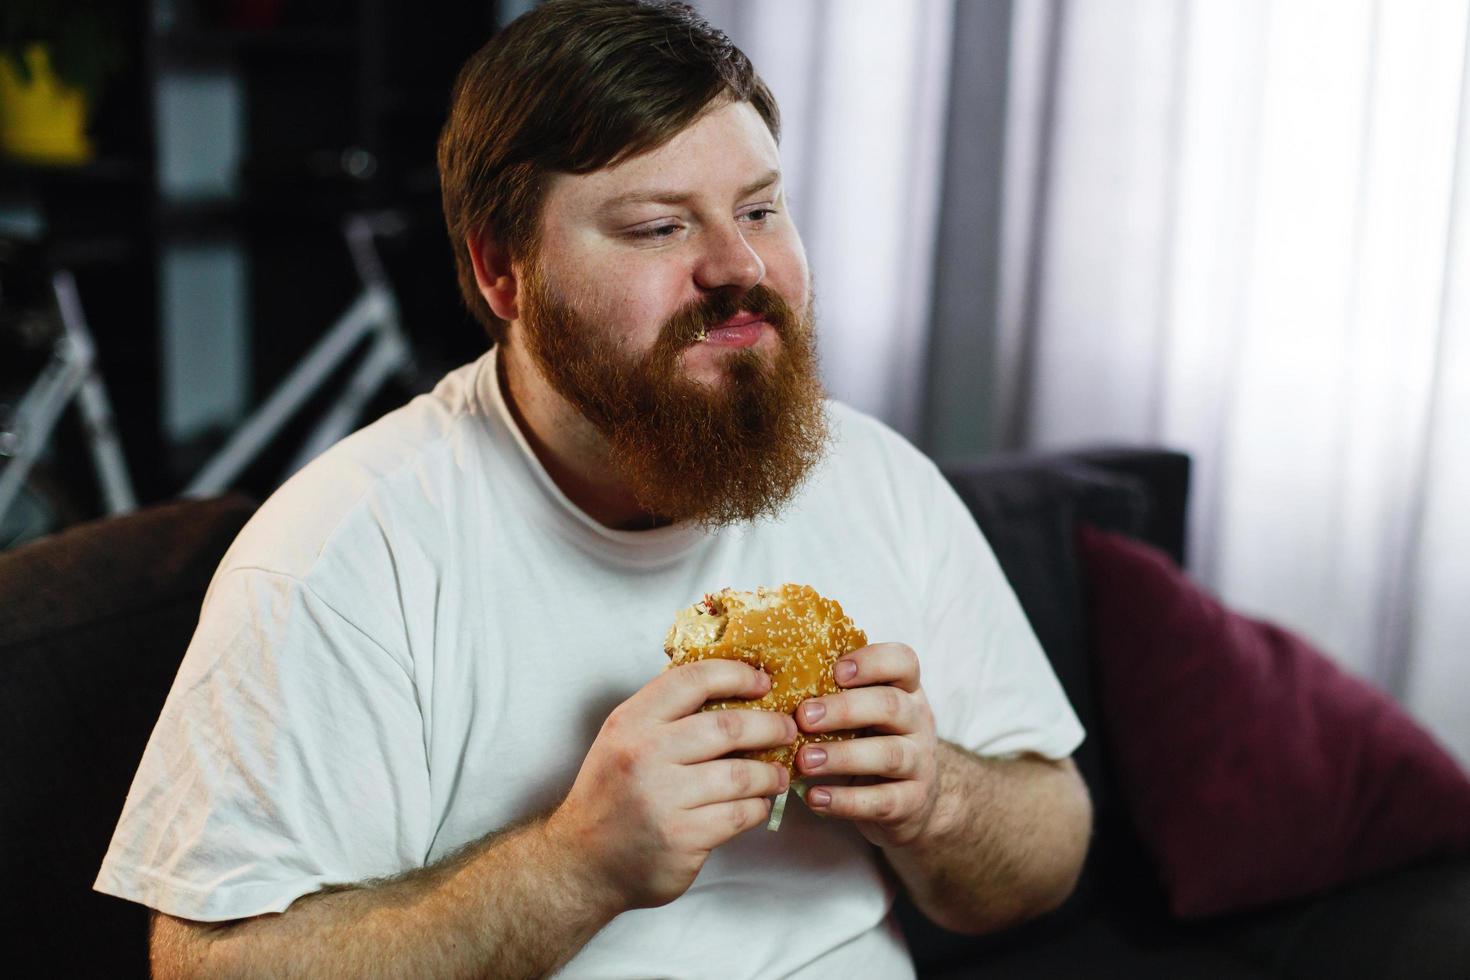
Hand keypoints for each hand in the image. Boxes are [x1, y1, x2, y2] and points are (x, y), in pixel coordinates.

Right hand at [546, 660, 796, 911]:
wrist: (582, 862)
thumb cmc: (611, 795)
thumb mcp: (622, 740)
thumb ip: (664, 714)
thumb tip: (731, 687)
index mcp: (631, 722)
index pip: (692, 681)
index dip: (736, 675)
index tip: (763, 681)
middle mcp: (644, 755)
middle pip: (727, 727)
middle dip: (769, 726)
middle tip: (787, 729)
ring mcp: (663, 798)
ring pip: (740, 775)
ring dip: (769, 773)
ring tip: (777, 773)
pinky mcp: (682, 838)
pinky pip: (738, 814)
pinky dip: (757, 808)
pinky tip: (757, 805)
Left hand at [794, 642, 938, 847]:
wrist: (908, 798)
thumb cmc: (869, 740)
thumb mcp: (861, 711)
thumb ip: (831, 692)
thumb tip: (769, 674)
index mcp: (904, 689)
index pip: (902, 661)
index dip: (871, 661)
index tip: (835, 670)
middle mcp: (918, 721)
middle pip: (890, 705)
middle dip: (844, 709)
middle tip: (803, 717)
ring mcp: (921, 762)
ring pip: (889, 755)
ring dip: (842, 756)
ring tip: (803, 761)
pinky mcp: (913, 801)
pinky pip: (882, 801)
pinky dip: (846, 801)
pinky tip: (814, 798)